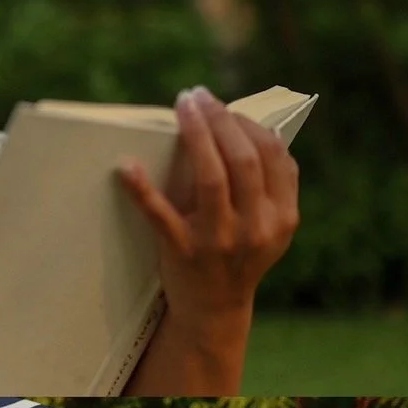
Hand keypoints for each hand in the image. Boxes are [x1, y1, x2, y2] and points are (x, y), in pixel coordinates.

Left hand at [118, 85, 299, 343]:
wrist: (215, 312)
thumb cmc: (239, 256)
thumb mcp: (270, 226)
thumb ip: (270, 185)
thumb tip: (251, 125)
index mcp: (282, 217)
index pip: (273, 155)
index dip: (249, 123)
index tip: (226, 106)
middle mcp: (255, 228)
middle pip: (243, 160)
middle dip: (221, 119)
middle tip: (199, 96)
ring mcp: (219, 241)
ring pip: (211, 177)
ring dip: (195, 134)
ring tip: (184, 106)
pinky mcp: (182, 252)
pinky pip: (160, 215)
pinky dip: (141, 189)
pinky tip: (126, 166)